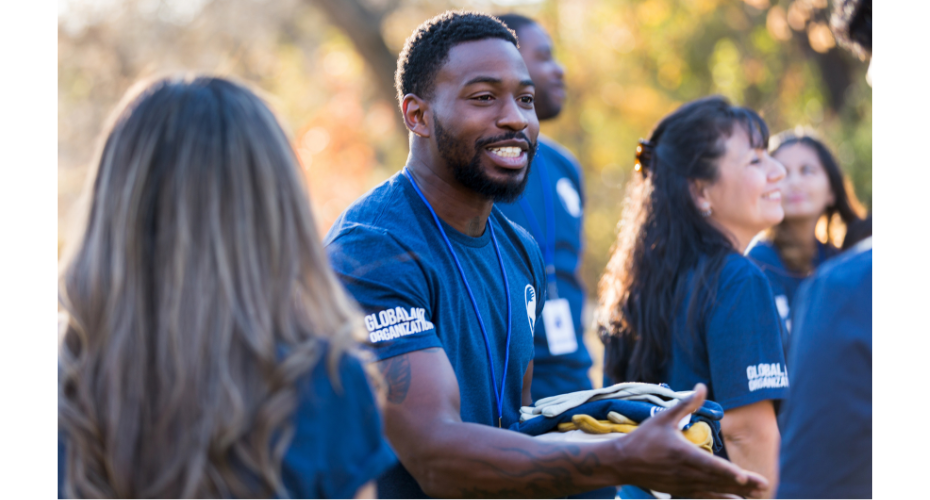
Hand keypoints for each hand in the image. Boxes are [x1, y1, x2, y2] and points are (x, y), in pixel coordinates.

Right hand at [613, 384, 767, 497]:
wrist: (622, 462)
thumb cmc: (643, 437)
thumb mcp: (664, 417)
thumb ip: (686, 404)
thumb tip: (702, 386)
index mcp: (681, 453)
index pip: (709, 465)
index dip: (728, 472)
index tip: (744, 477)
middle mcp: (684, 472)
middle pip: (717, 480)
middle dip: (742, 484)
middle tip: (763, 485)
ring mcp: (682, 484)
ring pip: (713, 490)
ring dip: (735, 493)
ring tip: (757, 494)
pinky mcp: (679, 491)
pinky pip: (704, 496)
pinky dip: (719, 498)